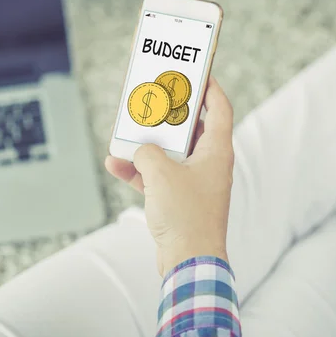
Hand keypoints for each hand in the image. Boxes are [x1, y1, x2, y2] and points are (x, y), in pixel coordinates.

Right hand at [106, 77, 233, 276]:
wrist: (187, 261)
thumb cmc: (185, 215)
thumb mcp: (161, 174)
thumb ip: (148, 153)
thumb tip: (140, 152)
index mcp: (216, 151)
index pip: (220, 109)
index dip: (210, 88)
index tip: (197, 74)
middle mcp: (209, 164)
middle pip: (192, 130)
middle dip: (170, 116)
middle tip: (153, 99)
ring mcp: (195, 183)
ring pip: (172, 154)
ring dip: (149, 145)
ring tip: (128, 131)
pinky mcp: (180, 200)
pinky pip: (159, 177)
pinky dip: (140, 171)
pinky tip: (116, 164)